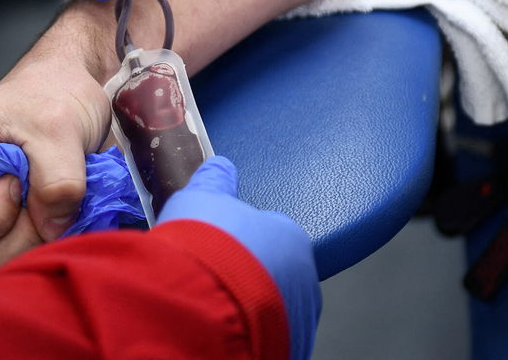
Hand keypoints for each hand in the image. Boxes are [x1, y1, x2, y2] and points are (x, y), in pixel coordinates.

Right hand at [0, 49, 111, 279]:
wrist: (72, 93)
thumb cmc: (47, 96)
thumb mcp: (54, 124)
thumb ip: (55, 175)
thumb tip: (52, 227)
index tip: (14, 179)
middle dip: (19, 238)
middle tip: (42, 192)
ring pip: (1, 273)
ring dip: (39, 243)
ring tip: (53, 198)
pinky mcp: (12, 241)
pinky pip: (29, 266)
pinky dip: (54, 246)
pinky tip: (63, 211)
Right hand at [158, 157, 319, 359]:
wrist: (204, 301)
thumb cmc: (207, 245)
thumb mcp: (202, 197)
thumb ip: (215, 181)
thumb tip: (220, 166)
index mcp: (290, 237)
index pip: (275, 235)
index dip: (246, 241)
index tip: (226, 247)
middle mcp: (305, 278)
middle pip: (278, 274)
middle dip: (252, 276)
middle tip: (219, 278)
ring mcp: (298, 319)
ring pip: (276, 310)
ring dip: (253, 308)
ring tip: (218, 305)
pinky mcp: (287, 349)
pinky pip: (267, 337)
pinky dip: (250, 334)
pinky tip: (224, 328)